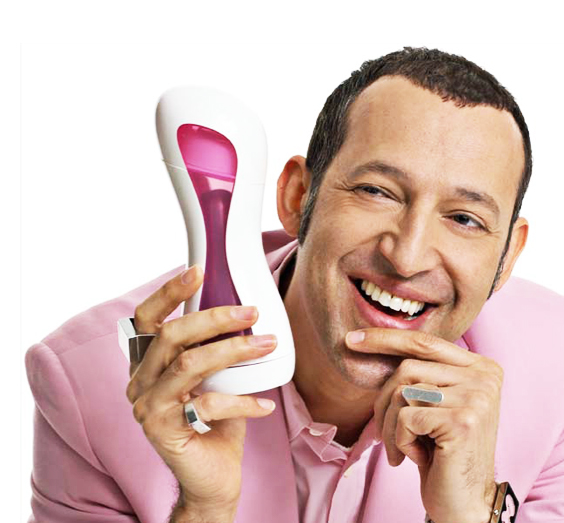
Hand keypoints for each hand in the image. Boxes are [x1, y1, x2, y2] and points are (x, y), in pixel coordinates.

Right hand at [125, 265, 277, 521]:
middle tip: (252, 312)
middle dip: (215, 318)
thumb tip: (248, 312)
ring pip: (190, 364)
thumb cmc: (216, 421)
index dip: (169, 292)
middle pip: (172, 335)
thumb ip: (218, 348)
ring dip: (234, 350)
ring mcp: (147, 406)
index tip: (199, 271)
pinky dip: (242, 401)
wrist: (211, 477)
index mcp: (150, 362)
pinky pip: (208, 405)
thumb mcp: (217, 377)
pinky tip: (265, 405)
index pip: (148, 318)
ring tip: (267, 344)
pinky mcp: (163, 430)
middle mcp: (141, 380)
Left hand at [346, 328, 501, 522]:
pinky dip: (400, 440)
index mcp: (480, 366)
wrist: (464, 502)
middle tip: (382, 433)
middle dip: (383, 401)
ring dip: (390, 425)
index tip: (351, 339)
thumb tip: (365, 340)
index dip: (385, 339)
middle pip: (407, 368)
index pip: (424, 342)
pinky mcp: (463, 420)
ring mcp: (477, 397)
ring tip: (401, 448)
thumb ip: (418, 373)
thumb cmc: (441, 451)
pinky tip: (416, 456)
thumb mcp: (433, 404)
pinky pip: (405, 418)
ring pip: (402, 392)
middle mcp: (484, 376)